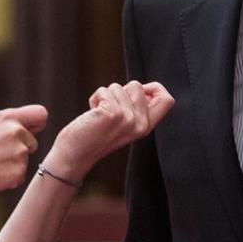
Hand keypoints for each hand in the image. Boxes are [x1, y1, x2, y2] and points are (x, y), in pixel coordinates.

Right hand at [0, 105, 48, 202]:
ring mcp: (19, 152)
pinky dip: (11, 176)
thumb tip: (36, 123)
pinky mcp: (20, 170)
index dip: (38, 122)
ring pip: (25, 158)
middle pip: (32, 142)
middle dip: (21, 148)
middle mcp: (16, 132)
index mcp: (8, 117)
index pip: (41, 113)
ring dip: (14, 163)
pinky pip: (21, 174)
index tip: (35, 129)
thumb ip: (11, 123)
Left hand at [49, 81, 173, 177]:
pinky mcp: (112, 114)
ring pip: (119, 87)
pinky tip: (92, 113)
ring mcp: (127, 119)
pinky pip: (104, 90)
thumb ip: (137, 108)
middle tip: (111, 109)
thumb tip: (144, 88)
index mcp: (147, 127)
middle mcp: (140, 124)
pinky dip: (95, 97)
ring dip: (106, 95)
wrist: (75, 155)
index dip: (154, 88)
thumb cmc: (97, 135)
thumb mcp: (125, 123)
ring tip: (100, 113)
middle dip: (121, 91)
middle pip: (138, 86)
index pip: (167, 99)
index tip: (138, 93)